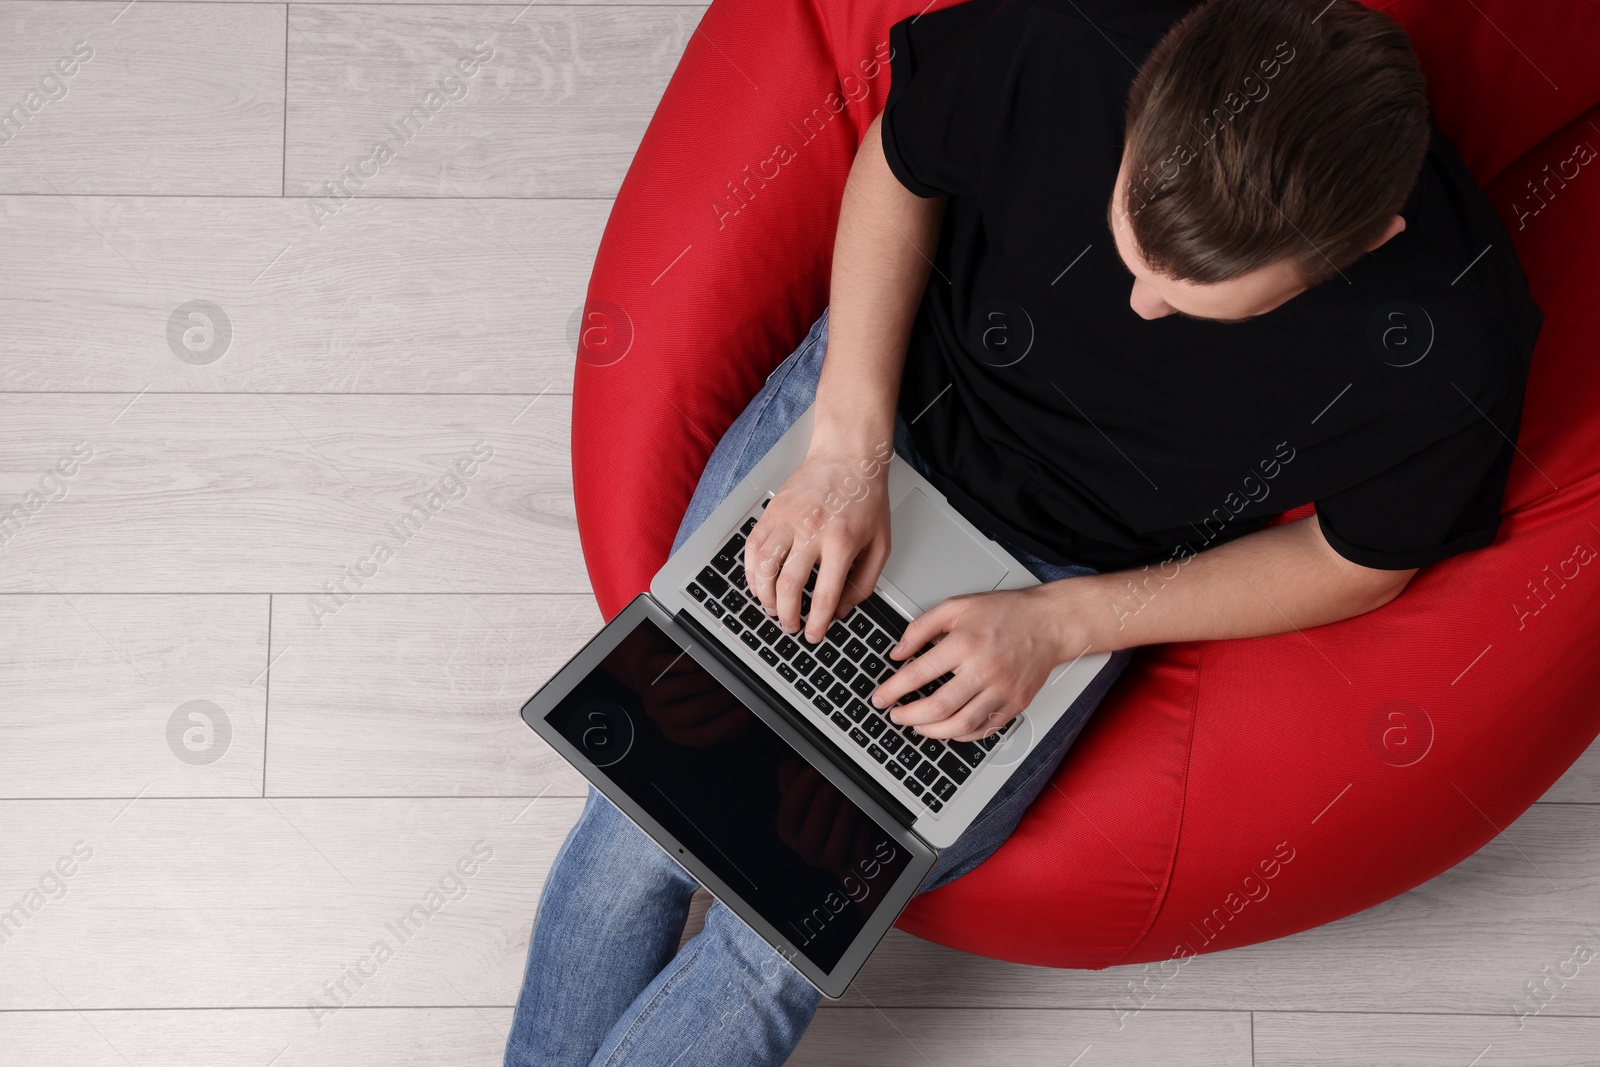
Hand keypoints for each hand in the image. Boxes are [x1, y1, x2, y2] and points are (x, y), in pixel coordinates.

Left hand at [604, 626, 751, 746]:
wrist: (655, 672)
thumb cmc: (686, 693)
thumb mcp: (704, 713)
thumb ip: (725, 720)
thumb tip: (745, 723)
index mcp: (678, 731)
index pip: (702, 736)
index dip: (726, 725)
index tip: (745, 713)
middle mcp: (662, 716)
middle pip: (684, 716)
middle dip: (713, 704)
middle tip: (733, 693)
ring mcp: (650, 693)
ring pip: (668, 691)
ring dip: (696, 684)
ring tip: (714, 678)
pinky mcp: (645, 670)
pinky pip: (657, 668)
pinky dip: (676, 664)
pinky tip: (694, 663)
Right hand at [743, 439, 892, 642]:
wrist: (848, 456)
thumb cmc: (866, 497)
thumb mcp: (881, 543)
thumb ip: (864, 582)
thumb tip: (842, 610)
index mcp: (841, 543)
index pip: (823, 596)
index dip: (816, 624)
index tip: (814, 635)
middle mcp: (811, 532)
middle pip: (788, 587)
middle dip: (786, 615)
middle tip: (791, 625)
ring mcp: (787, 520)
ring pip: (764, 569)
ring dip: (765, 597)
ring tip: (773, 608)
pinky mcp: (772, 512)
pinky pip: (752, 548)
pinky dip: (751, 571)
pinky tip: (759, 582)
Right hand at [775, 758, 875, 883]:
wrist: (842, 835)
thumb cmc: (819, 810)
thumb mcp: (803, 793)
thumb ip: (794, 778)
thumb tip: (792, 764)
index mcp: (790, 830)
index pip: (788, 813)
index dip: (799, 791)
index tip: (810, 771)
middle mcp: (807, 848)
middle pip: (809, 837)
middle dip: (821, 808)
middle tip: (831, 786)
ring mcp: (830, 860)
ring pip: (834, 851)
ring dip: (843, 822)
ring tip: (850, 800)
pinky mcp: (853, 863)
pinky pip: (858, 852)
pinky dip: (863, 834)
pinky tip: (865, 816)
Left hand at [869, 585, 1085, 741]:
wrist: (1050, 623)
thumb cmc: (1006, 613)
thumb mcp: (956, 607)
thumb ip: (921, 628)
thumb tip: (898, 653)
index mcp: (965, 643)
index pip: (918, 674)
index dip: (893, 690)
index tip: (880, 698)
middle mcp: (984, 670)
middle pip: (937, 707)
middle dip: (908, 716)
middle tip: (895, 715)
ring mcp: (1002, 691)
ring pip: (960, 726)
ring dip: (931, 732)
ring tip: (917, 726)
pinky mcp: (1015, 704)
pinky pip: (983, 729)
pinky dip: (961, 735)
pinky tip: (948, 729)